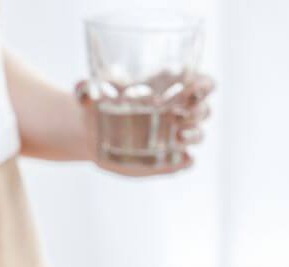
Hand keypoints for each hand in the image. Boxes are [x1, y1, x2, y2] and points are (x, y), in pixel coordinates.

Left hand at [76, 74, 214, 176]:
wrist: (91, 134)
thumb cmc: (98, 105)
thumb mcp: (92, 93)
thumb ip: (88, 89)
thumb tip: (83, 90)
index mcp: (170, 89)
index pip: (203, 83)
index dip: (205, 84)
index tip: (195, 87)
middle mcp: (178, 112)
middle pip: (204, 109)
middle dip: (198, 110)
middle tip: (180, 114)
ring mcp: (174, 137)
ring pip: (198, 134)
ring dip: (195, 134)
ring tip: (179, 136)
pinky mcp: (167, 159)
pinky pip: (186, 162)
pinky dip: (187, 161)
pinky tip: (181, 159)